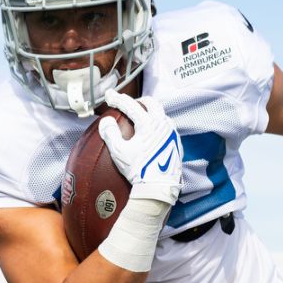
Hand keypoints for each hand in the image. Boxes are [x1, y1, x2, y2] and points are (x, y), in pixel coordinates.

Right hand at [98, 90, 182, 204]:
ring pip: (161, 113)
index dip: (118, 99)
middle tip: (127, 103)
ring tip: (140, 116)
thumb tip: (107, 121)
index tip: (109, 95)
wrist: (159, 187)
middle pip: (151, 103)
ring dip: (149, 111)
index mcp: (148, 124)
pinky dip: (157, 124)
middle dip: (137, 100)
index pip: (131, 105)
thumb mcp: (119, 152)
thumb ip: (110, 133)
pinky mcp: (176, 142)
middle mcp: (163, 124)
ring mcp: (172, 133)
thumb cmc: (138, 170)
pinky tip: (151, 132)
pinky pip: (166, 126)